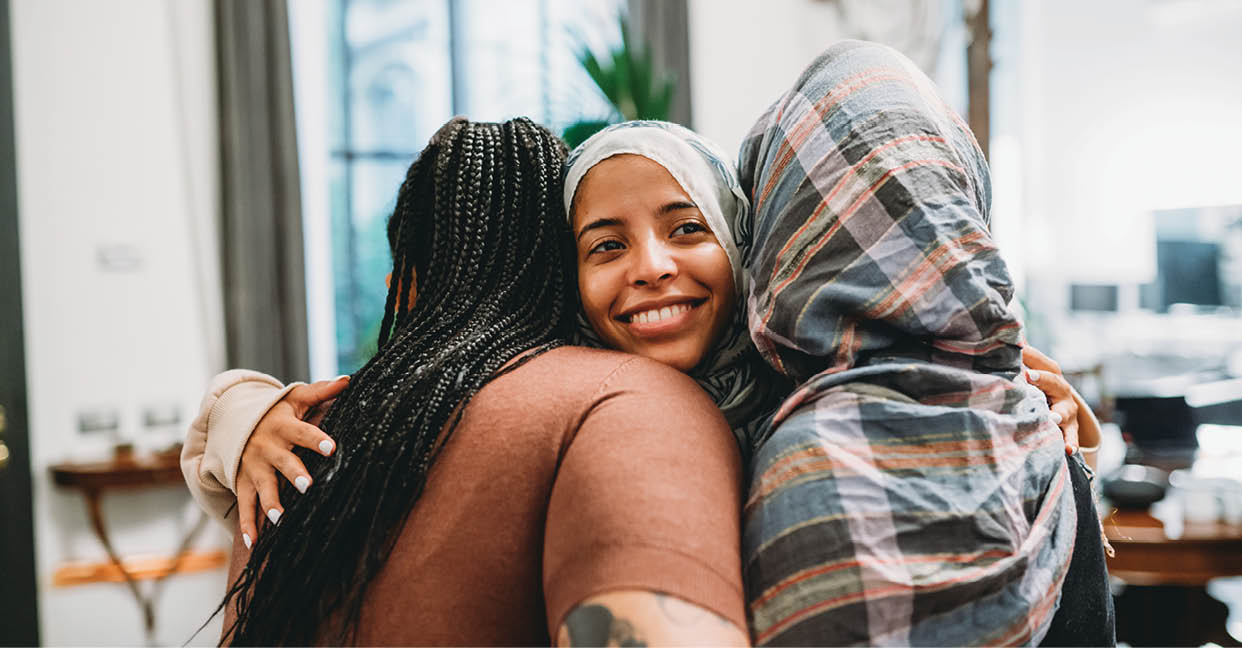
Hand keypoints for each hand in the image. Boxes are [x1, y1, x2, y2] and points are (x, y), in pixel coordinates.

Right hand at [236, 376, 348, 548]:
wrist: (233, 421)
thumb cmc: (275, 410)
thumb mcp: (295, 397)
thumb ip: (321, 391)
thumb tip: (349, 379)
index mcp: (283, 426)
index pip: (303, 432)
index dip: (316, 439)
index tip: (331, 447)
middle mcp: (267, 448)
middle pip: (282, 462)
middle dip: (294, 473)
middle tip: (308, 485)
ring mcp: (252, 467)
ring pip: (262, 486)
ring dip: (270, 503)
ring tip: (280, 518)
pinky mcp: (242, 482)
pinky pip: (244, 505)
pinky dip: (246, 525)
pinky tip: (253, 542)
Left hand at [1021, 345, 1101, 457]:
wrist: (1057, 407)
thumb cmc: (1036, 385)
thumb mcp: (1029, 369)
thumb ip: (1020, 354)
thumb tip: (1003, 331)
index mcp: (1050, 372)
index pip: (1042, 363)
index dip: (1031, 359)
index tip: (1019, 358)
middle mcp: (1062, 390)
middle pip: (1054, 382)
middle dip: (1043, 380)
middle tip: (1029, 377)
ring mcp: (1067, 410)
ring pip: (1065, 411)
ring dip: (1059, 415)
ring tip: (1052, 419)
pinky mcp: (1070, 429)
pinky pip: (1071, 436)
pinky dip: (1070, 443)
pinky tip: (1068, 449)